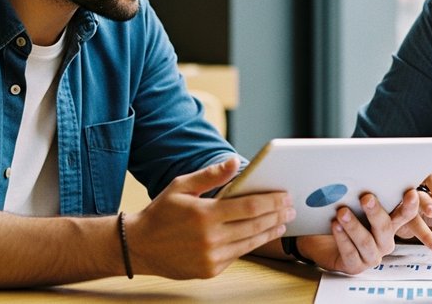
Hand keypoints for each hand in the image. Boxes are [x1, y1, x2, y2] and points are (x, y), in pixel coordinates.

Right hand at [125, 157, 294, 278]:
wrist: (140, 246)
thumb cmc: (161, 212)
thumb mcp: (181, 186)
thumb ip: (210, 175)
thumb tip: (235, 162)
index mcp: (205, 215)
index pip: (250, 207)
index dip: (272, 202)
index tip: (285, 196)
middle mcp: (211, 238)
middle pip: (256, 225)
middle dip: (277, 215)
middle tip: (291, 208)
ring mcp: (211, 257)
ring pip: (250, 242)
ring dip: (270, 231)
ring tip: (283, 222)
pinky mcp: (211, 269)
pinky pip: (238, 254)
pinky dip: (253, 243)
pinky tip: (261, 234)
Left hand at [295, 190, 420, 274]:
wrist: (322, 243)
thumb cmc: (343, 218)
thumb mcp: (356, 205)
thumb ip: (364, 195)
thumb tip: (361, 174)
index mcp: (390, 224)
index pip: (405, 215)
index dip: (409, 205)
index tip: (410, 193)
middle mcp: (384, 241)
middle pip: (385, 228)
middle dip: (375, 212)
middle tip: (366, 198)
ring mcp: (371, 256)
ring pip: (366, 242)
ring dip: (354, 226)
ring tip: (342, 212)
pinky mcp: (355, 266)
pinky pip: (350, 253)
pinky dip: (342, 239)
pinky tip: (335, 226)